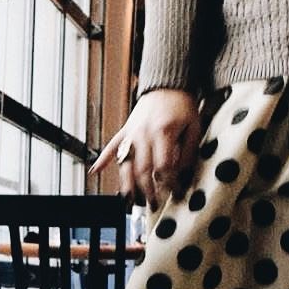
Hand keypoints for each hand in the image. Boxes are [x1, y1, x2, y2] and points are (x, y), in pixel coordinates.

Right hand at [89, 89, 201, 208]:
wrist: (167, 82)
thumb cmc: (183, 105)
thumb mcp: (194, 126)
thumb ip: (189, 151)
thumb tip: (183, 174)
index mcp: (163, 132)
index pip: (164, 166)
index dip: (169, 183)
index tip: (176, 193)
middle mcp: (144, 134)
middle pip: (142, 169)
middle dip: (147, 190)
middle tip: (154, 205)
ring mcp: (131, 132)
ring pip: (125, 163)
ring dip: (126, 184)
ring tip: (129, 201)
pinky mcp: (125, 130)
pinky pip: (111, 146)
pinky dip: (102, 159)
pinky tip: (94, 172)